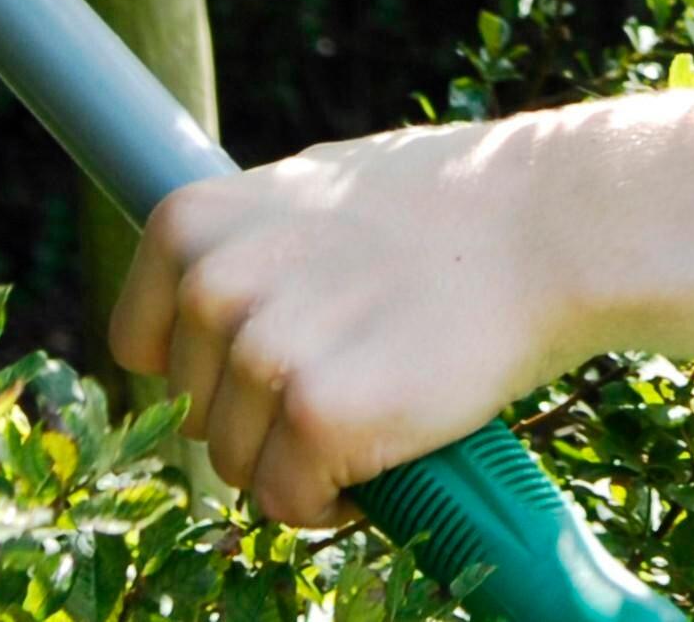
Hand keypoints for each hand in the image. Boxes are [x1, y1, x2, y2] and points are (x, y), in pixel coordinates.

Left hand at [103, 119, 585, 529]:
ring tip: (378, 399)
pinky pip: (289, 501)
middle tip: (349, 367)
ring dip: (299, 457)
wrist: (551, 225)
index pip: (142, 345)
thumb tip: (198, 299)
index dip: (210, 366)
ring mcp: (262, 352)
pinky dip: (332, 498)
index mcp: (191, 222)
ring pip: (238, 465)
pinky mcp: (317, 415)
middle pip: (194, 412)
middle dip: (260, 413)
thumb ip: (246, 245)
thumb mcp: (312, 193)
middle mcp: (210, 284)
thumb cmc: (442, 207)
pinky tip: (388, 446)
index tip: (274, 356)